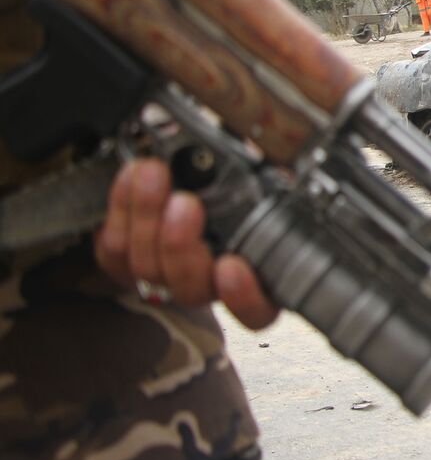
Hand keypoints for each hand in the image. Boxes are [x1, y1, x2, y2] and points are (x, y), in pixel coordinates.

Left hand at [95, 158, 278, 329]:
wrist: (180, 172)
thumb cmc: (227, 177)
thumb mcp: (260, 174)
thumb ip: (272, 174)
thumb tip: (287, 150)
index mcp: (256, 276)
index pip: (258, 309)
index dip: (244, 296)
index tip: (231, 266)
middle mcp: (210, 284)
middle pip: (194, 288)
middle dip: (181, 246)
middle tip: (184, 204)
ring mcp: (164, 276)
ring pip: (149, 268)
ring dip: (148, 217)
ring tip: (153, 174)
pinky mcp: (123, 264)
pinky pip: (114, 250)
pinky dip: (120, 209)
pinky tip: (132, 177)